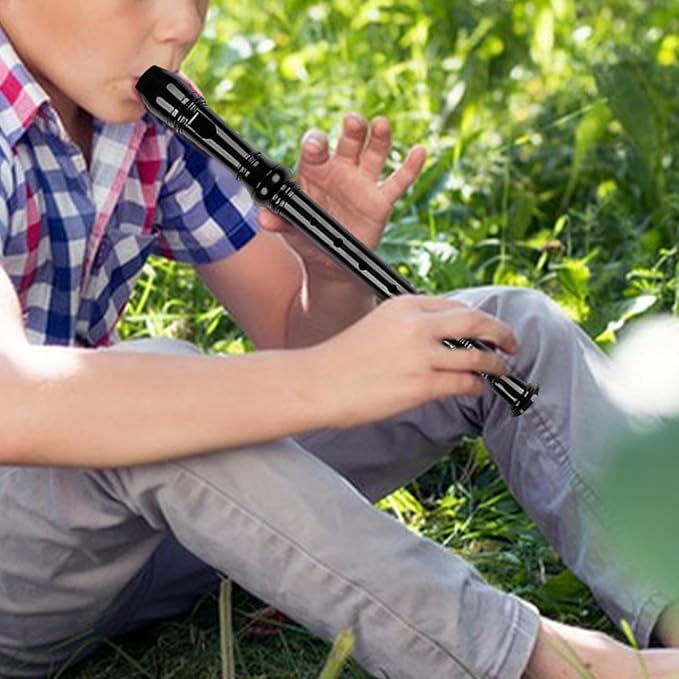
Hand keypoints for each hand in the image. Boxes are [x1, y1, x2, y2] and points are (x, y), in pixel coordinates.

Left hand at [257, 113, 425, 282]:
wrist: (330, 263)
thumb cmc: (308, 239)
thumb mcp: (290, 232)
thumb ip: (278, 222)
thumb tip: (263, 218)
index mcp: (315, 173)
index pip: (315, 151)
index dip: (316, 145)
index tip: (317, 145)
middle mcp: (340, 172)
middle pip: (348, 143)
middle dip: (351, 130)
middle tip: (352, 120)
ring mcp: (362, 184)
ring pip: (374, 154)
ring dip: (379, 138)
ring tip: (381, 124)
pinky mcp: (380, 200)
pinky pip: (398, 181)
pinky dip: (410, 167)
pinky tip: (419, 151)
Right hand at [305, 294, 518, 428]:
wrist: (317, 382)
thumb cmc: (342, 358)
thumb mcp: (377, 325)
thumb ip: (409, 325)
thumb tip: (441, 337)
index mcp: (404, 304)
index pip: (455, 306)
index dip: (477, 319)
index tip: (486, 329)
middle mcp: (416, 324)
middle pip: (477, 321)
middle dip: (501, 332)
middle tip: (512, 343)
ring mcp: (421, 354)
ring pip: (477, 354)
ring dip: (496, 364)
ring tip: (502, 369)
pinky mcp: (421, 384)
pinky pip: (465, 382)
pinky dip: (477, 385)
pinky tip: (478, 388)